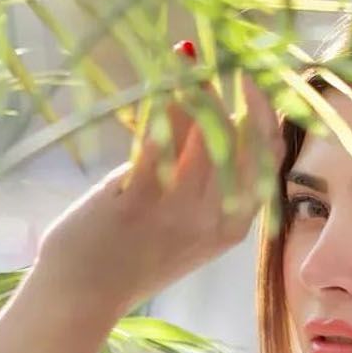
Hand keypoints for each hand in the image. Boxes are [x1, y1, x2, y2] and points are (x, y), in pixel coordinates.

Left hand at [32, 59, 286, 314]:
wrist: (83, 293)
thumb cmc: (130, 253)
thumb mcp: (183, 223)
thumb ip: (203, 176)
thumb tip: (209, 99)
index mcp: (231, 226)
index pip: (268, 160)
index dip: (267, 113)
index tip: (254, 78)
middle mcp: (213, 219)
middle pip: (245, 141)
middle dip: (240, 92)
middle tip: (224, 58)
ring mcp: (178, 212)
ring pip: (206, 133)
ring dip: (198, 88)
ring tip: (184, 58)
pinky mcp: (140, 199)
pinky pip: (163, 137)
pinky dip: (166, 100)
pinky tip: (164, 77)